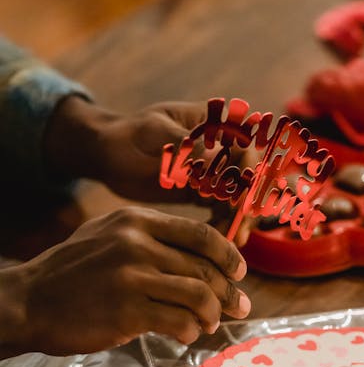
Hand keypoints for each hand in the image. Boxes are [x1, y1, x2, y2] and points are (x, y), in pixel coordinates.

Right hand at [0, 207, 249, 355]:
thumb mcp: (108, 239)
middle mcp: (137, 242)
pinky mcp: (128, 310)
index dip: (228, 255)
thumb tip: (199, 262)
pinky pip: (179, 321)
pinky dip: (190, 331)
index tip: (239, 273)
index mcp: (137, 220)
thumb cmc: (72, 274)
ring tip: (209, 325)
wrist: (29, 301)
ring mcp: (132, 276)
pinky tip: (186, 335)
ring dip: (212, 314)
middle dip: (229, 292)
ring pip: (198, 294)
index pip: (200, 234)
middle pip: (204, 268)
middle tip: (240, 308)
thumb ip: (150, 242)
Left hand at [44, 96, 255, 244]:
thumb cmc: (129, 135)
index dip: (250, 177)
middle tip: (240, 232)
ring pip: (240, 197)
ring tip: (231, 242)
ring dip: (239, 220)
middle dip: (248, 205)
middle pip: (250, 177)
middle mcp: (222, 147)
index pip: (247, 149)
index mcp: (216, 124)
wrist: (109, 154)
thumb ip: (184, 145)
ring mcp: (215, 171)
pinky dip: (224, 225)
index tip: (241, 203)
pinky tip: (218, 240)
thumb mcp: (155, 134)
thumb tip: (214, 158)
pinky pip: (223, 210)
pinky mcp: (205, 192)